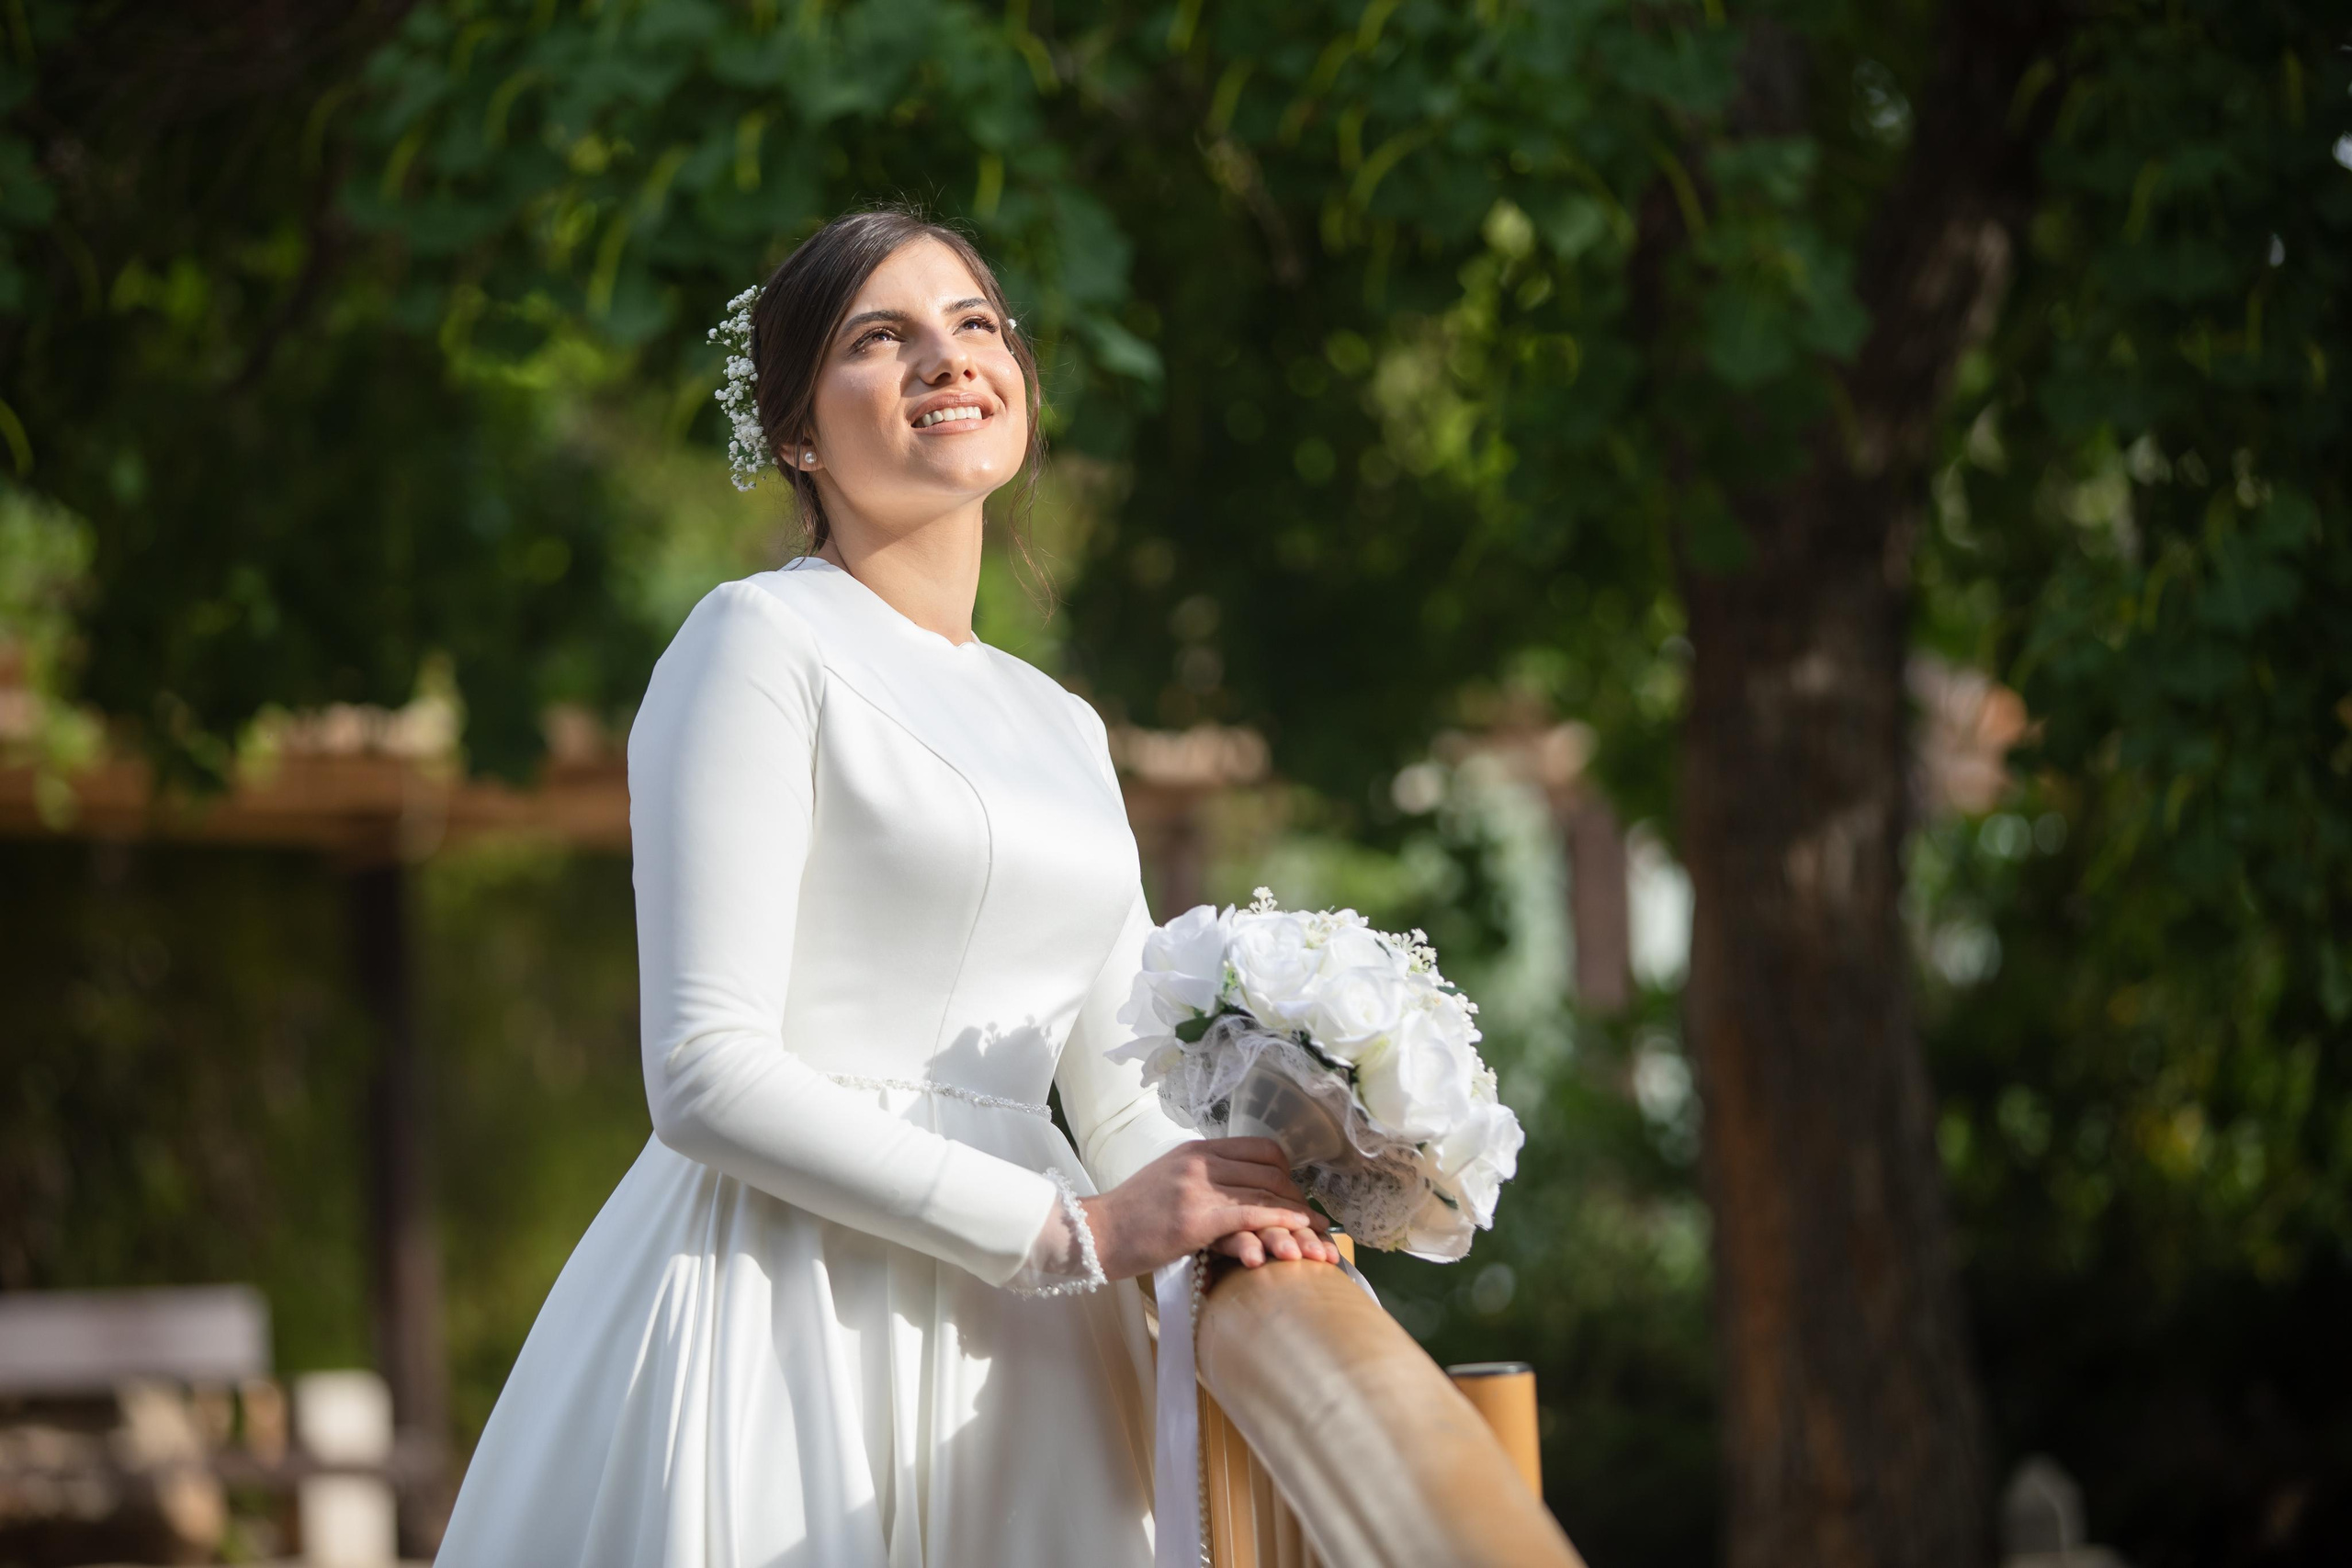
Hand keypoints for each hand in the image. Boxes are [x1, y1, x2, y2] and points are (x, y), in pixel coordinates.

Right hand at [1078, 1138, 1331, 1280]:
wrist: (1096, 1233)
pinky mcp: (1194, 1218)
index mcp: (1196, 1149)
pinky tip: (1298, 1230)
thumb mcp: (1168, 1179)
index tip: (1296, 1194)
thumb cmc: (1130, 1215)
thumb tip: (1234, 1183)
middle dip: (1298, 1197)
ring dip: (1298, 1215)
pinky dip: (1279, 1220)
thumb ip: (1201, 1175)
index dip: (1287, 1172)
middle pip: (1269, 1171)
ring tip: (1318, 1235)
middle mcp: (1200, 1161)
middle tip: (1315, 1221)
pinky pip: (1249, 1213)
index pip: (1260, 1148)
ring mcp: (1197, 1187)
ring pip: (1264, 1192)